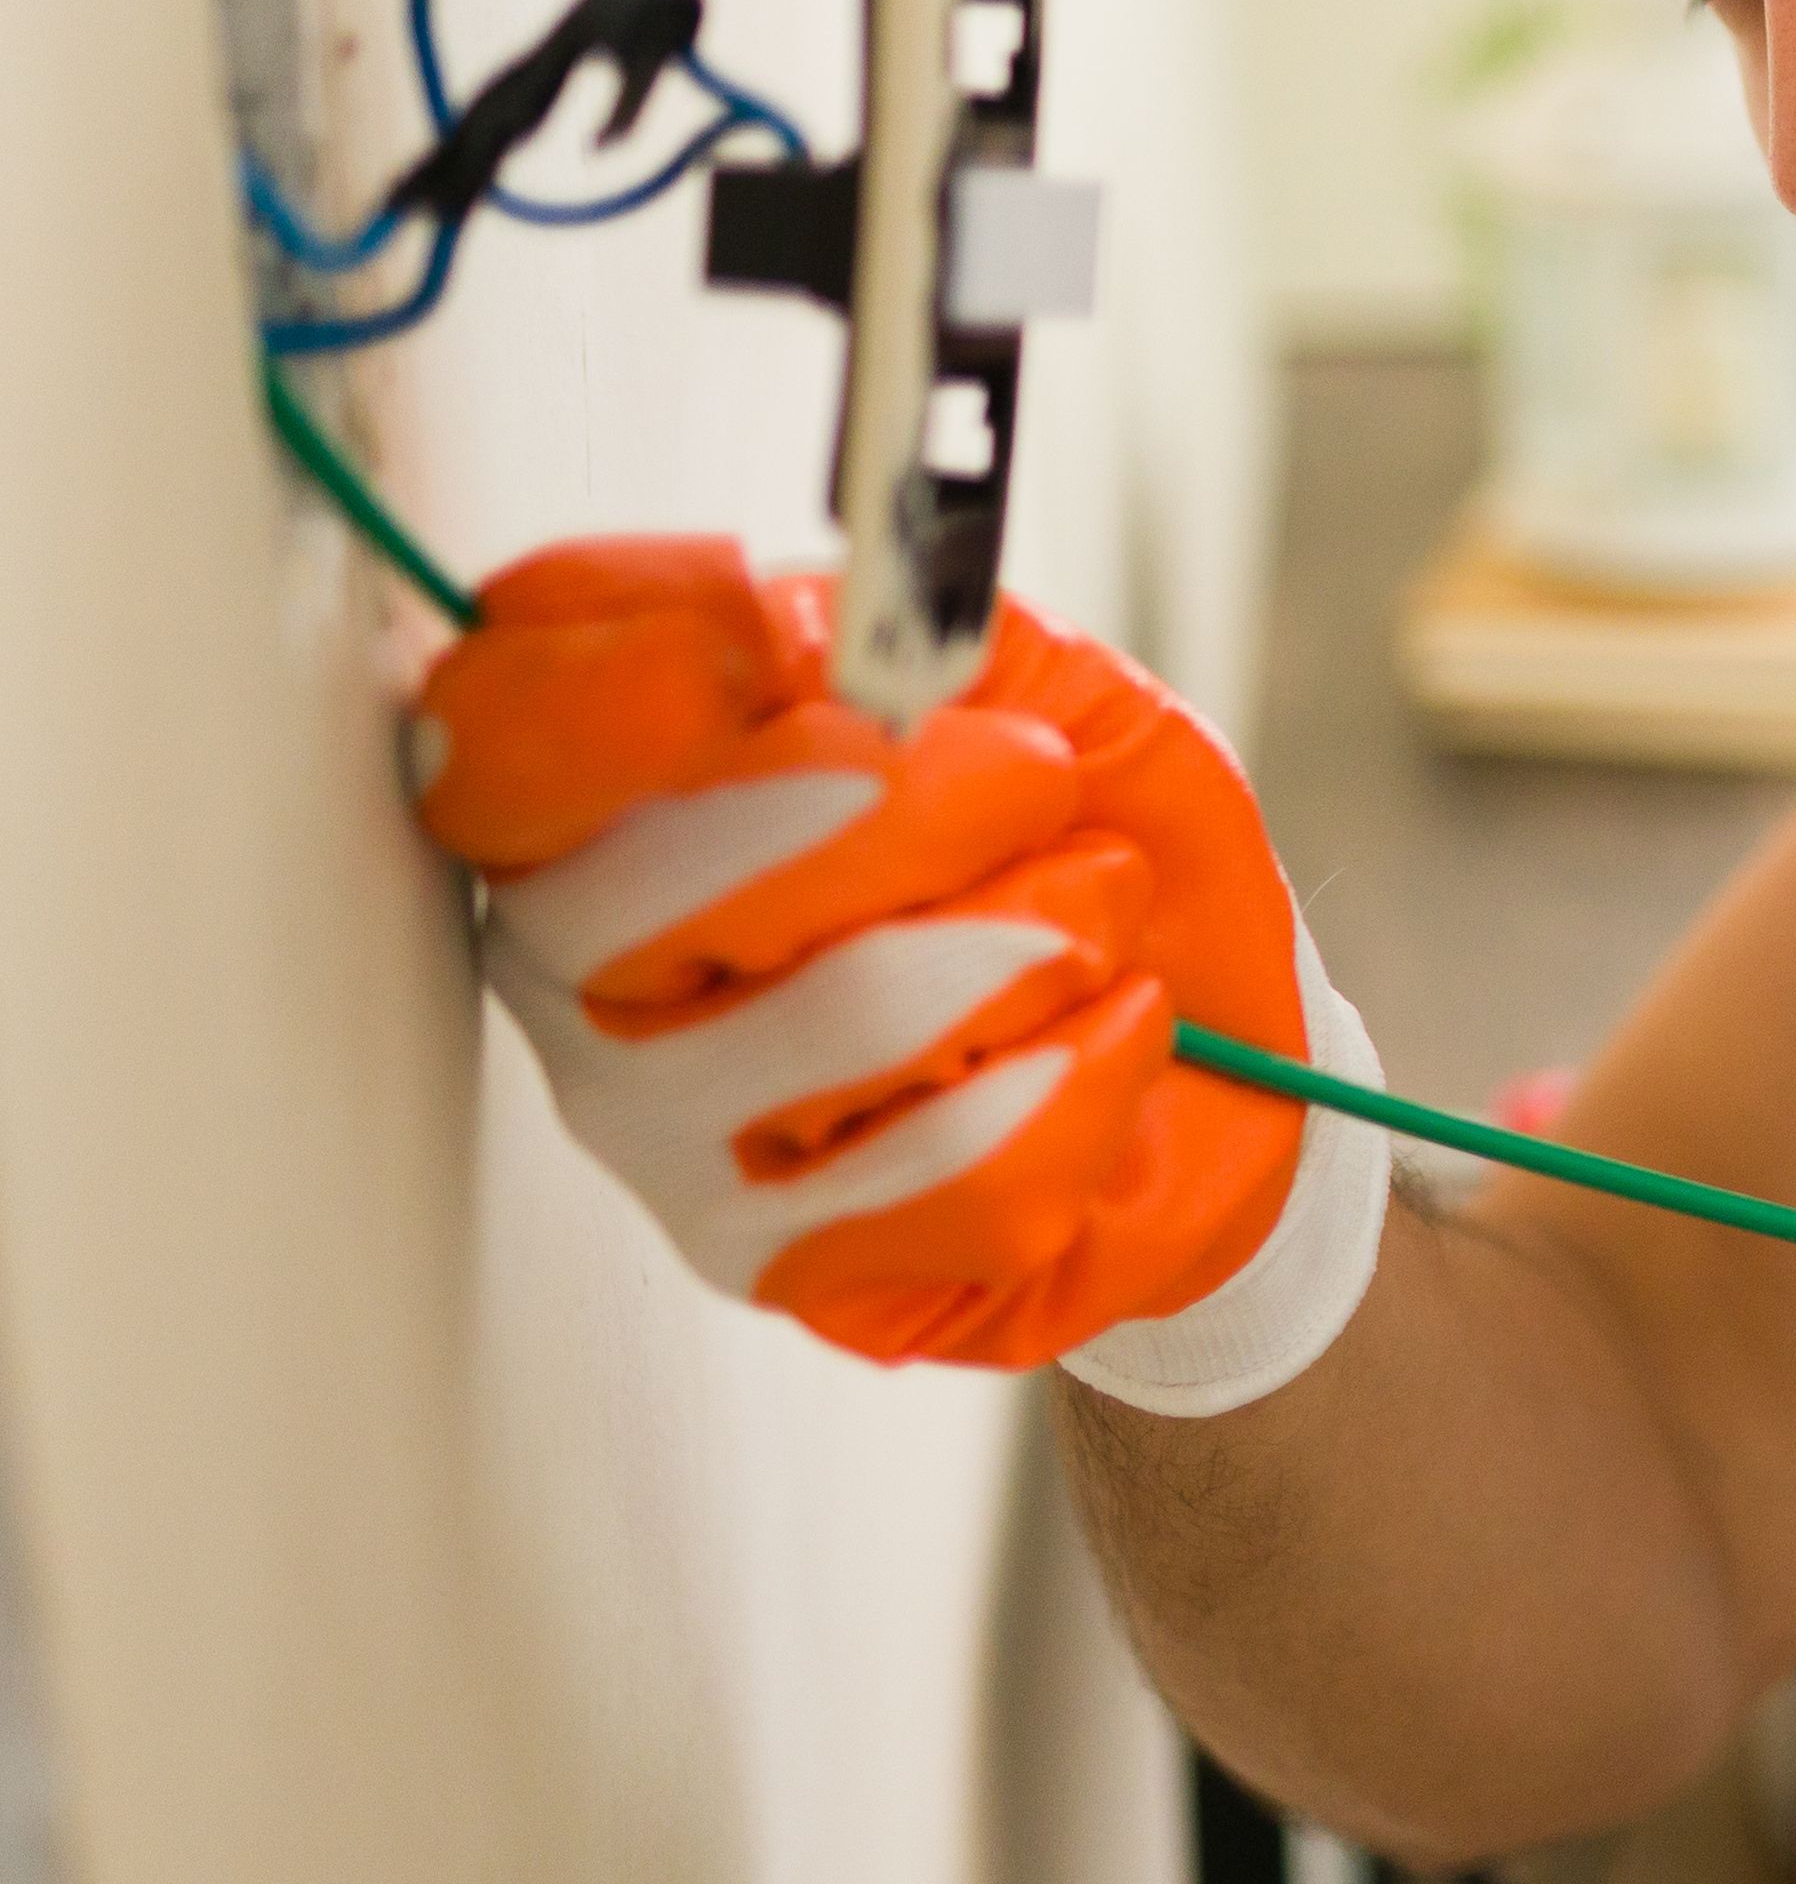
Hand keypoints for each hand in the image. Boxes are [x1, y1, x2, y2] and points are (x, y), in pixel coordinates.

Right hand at [411, 536, 1387, 1405]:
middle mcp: (577, 966)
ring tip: (1093, 916)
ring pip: (849, 1016)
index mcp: (603, 793)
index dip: (601, 694)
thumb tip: (786, 625)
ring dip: (1042, 935)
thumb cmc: (1091, 847)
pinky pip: (961, 1166)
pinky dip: (1092, 1072)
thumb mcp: (1042, 683)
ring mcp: (655, 1128)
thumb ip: (914, 629)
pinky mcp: (772, 1257)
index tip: (747, 645)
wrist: (1212, 1052)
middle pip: (651, 886)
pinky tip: (1107, 1036)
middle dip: (908, 808)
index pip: (494, 745)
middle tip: (1038, 779)